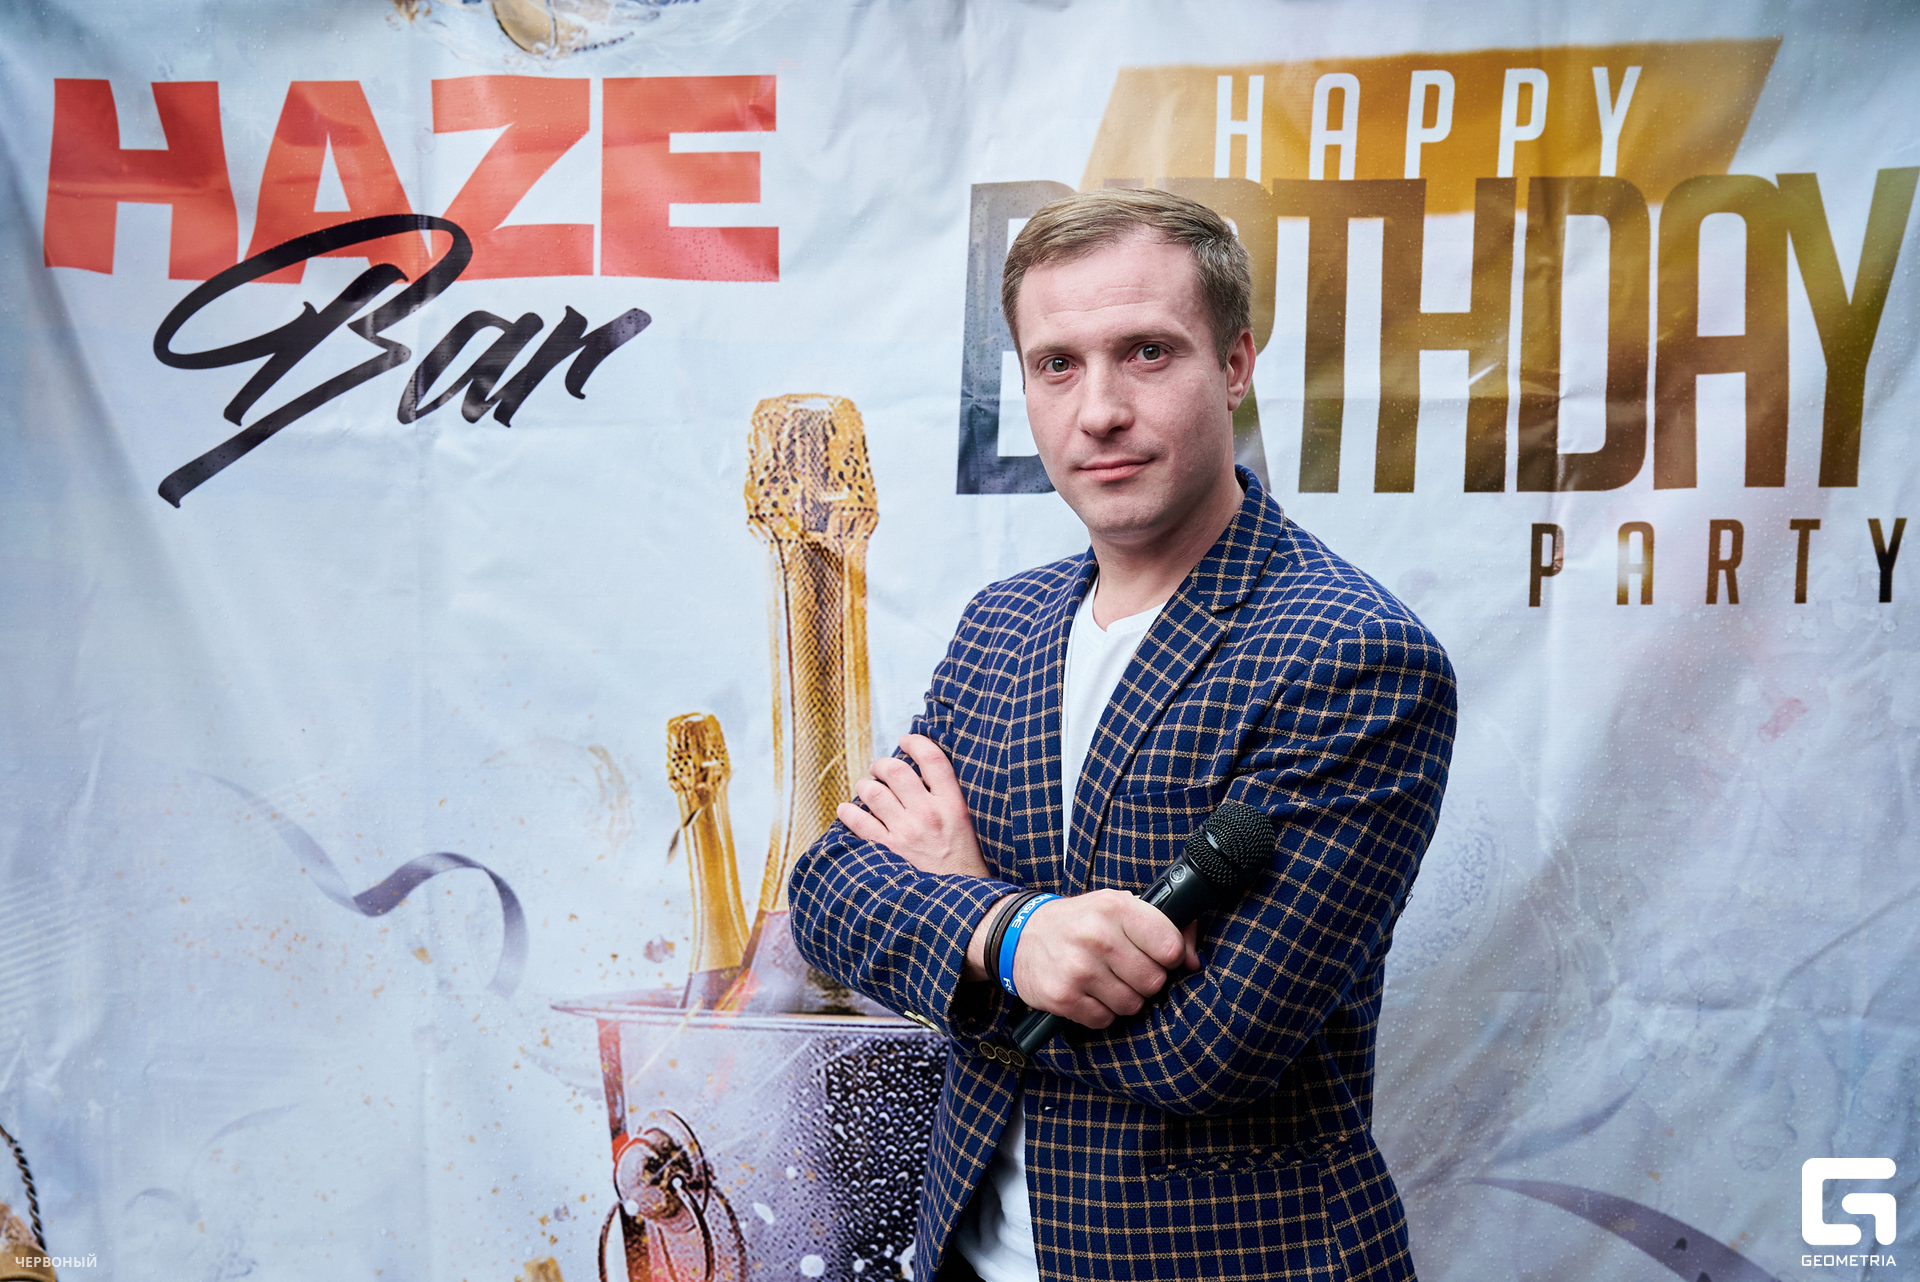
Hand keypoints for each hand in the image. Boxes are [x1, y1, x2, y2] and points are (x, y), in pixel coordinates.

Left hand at [837, 734, 988, 877]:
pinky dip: (848, 812)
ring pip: (873, 792)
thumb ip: (949, 799)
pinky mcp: (888, 852)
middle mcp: (929, 814)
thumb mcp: (968, 825)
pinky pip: (859, 822)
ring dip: (864, 786)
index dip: (915, 741)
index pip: (933, 758)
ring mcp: (907, 833)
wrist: (961, 904)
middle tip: (879, 769)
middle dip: (881, 764)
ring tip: (866, 788)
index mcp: (953, 805)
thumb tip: (924, 773)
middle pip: (896, 770)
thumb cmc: (965, 864)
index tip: (906, 741)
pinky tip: (847, 810)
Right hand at [966, 889, 1203, 1027]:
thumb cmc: (1078, 922)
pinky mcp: (1064, 997)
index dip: (1168, 956)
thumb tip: (1193, 960)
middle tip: (1125, 968)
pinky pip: (1105, 1019)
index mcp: (1115, 907)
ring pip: (1132, 1005)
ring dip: (1123, 998)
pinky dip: (1100, 1011)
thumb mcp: (1117, 907)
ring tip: (1105, 979)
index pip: (1170, 946)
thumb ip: (1161, 926)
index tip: (1155, 954)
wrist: (1018, 936)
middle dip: (1145, 980)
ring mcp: (1078, 968)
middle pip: (1154, 981)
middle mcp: (1097, 936)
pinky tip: (1087, 992)